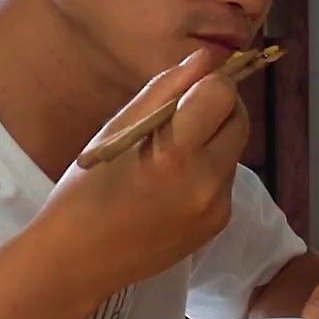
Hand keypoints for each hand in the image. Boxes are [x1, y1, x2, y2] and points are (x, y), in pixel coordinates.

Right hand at [38, 47, 248, 299]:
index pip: (222, 94)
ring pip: (233, 151)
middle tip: (183, 114)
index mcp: (175, 152)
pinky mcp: (218, 225)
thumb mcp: (117, 130)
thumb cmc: (86, 189)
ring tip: (170, 154)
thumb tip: (206, 58)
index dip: (207, 83)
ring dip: (213, 140)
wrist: (79, 260)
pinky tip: (172, 183)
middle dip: (218, 108)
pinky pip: (225, 181)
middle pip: (239, 120)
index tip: (187, 89)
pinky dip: (208, 171)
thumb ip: (165, 90)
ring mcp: (217, 208)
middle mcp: (206, 182)